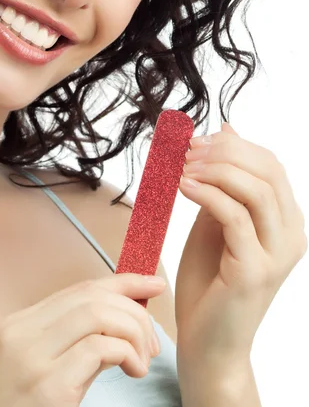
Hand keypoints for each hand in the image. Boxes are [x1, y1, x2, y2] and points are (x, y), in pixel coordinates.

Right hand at [0, 273, 165, 406]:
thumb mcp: (44, 367)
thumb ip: (78, 341)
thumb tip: (126, 321)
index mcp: (19, 324)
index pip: (79, 289)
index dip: (122, 282)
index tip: (152, 284)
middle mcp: (22, 333)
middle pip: (91, 297)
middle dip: (134, 312)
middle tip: (151, 342)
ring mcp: (32, 358)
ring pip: (97, 314)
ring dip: (133, 333)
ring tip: (141, 361)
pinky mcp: (49, 386)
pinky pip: (99, 348)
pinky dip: (127, 353)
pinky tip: (133, 371)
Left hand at [176, 122, 306, 364]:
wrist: (207, 341)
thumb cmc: (209, 281)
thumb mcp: (214, 221)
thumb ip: (223, 182)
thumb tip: (226, 129)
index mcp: (284, 221)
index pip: (269, 164)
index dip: (232, 145)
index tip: (193, 140)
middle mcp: (290, 235)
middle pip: (267, 171)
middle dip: (223, 152)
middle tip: (185, 151)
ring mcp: (276, 254)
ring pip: (256, 190)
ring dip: (214, 170)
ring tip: (181, 167)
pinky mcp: (254, 271)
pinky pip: (235, 217)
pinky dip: (207, 194)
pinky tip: (182, 186)